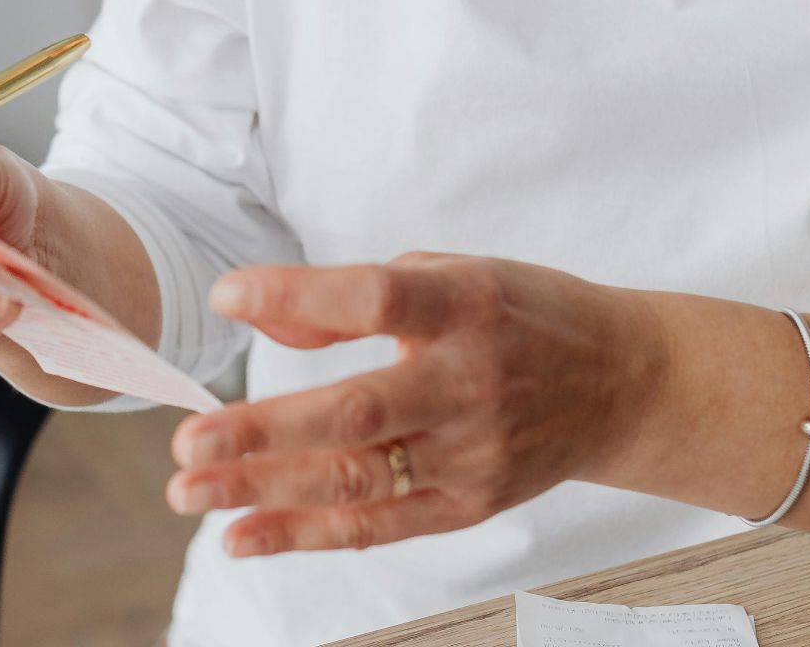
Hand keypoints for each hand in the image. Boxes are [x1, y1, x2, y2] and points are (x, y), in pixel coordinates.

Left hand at [164, 252, 667, 555]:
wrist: (623, 382)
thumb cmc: (522, 314)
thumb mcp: (452, 273)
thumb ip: (360, 293)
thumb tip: (265, 321)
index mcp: (468, 303)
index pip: (374, 299)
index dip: (296, 296)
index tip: (225, 297)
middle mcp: (472, 382)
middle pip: (356, 412)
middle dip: (262, 431)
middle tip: (187, 441)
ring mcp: (473, 452)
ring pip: (356, 480)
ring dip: (264, 490)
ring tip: (190, 491)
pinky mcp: (470, 504)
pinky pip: (378, 526)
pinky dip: (304, 535)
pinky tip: (241, 535)